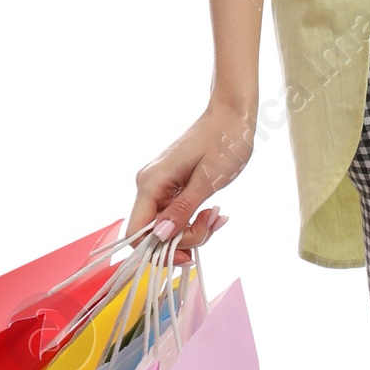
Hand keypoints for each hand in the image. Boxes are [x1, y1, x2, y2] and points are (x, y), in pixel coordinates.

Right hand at [127, 90, 254, 262]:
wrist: (232, 115)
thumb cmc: (224, 141)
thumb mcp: (208, 180)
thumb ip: (182, 210)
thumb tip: (160, 236)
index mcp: (151, 183)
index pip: (136, 232)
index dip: (158, 251)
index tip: (189, 254)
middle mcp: (149, 185)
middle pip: (154, 233)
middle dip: (185, 238)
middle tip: (212, 224)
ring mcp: (160, 186)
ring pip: (168, 227)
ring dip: (194, 229)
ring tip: (217, 215)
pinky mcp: (172, 187)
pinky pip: (177, 215)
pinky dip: (195, 220)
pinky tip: (214, 213)